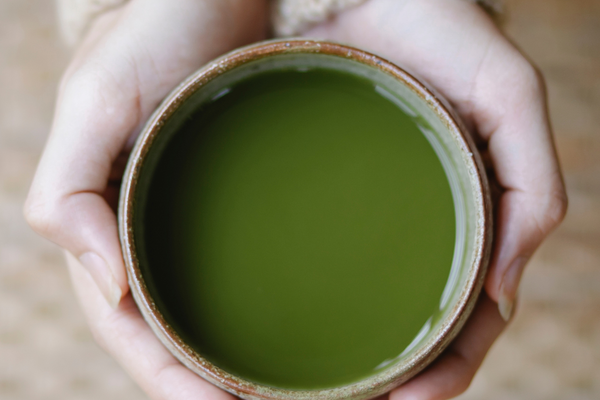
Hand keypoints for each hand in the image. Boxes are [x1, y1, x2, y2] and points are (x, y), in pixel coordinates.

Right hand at [24, 0, 266, 397]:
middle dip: (209, 387)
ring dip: (239, 364)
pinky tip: (298, 332)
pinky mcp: (240, 203)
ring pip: (211, 315)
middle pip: (176, 336)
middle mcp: (154, 235)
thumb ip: (69, 192)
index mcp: (110, 225)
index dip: (169, 381)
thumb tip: (109, 288)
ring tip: (292, 393)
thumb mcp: (94, 101)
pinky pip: (246, 272)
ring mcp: (197, 223)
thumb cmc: (152, 31)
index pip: (133, 329)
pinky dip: (263, 312)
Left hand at [303, 0, 566, 397]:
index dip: (449, 368)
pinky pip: (310, 269)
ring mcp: (362, 219)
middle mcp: (411, 229)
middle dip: (400, 381)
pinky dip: (308, 312)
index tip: (413, 399)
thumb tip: (505, 290)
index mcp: (462, 220)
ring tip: (323, 397)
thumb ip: (533, 184)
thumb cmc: (439, 30)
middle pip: (413, 330)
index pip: (465, 318)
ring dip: (351, 365)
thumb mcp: (510, 96)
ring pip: (364, 311)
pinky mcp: (311, 200)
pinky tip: (284, 340)